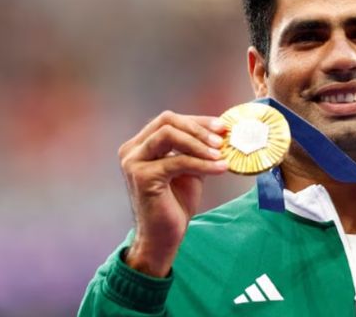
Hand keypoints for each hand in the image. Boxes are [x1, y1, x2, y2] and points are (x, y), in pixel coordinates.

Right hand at [118, 111, 228, 276]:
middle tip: (221, 140)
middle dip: (198, 128)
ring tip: (220, 154)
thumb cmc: (175, 202)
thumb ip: (197, 149)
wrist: (163, 236)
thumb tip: (221, 131)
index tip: (222, 127)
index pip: (170, 120)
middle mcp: (132, 150)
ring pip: (169, 135)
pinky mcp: (142, 176)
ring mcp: (134, 162)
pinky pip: (177, 161)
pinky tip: (220, 168)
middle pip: (167, 121)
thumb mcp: (189, 168)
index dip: (198, 121)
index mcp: (141, 144)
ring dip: (199, 143)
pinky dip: (202, 163)